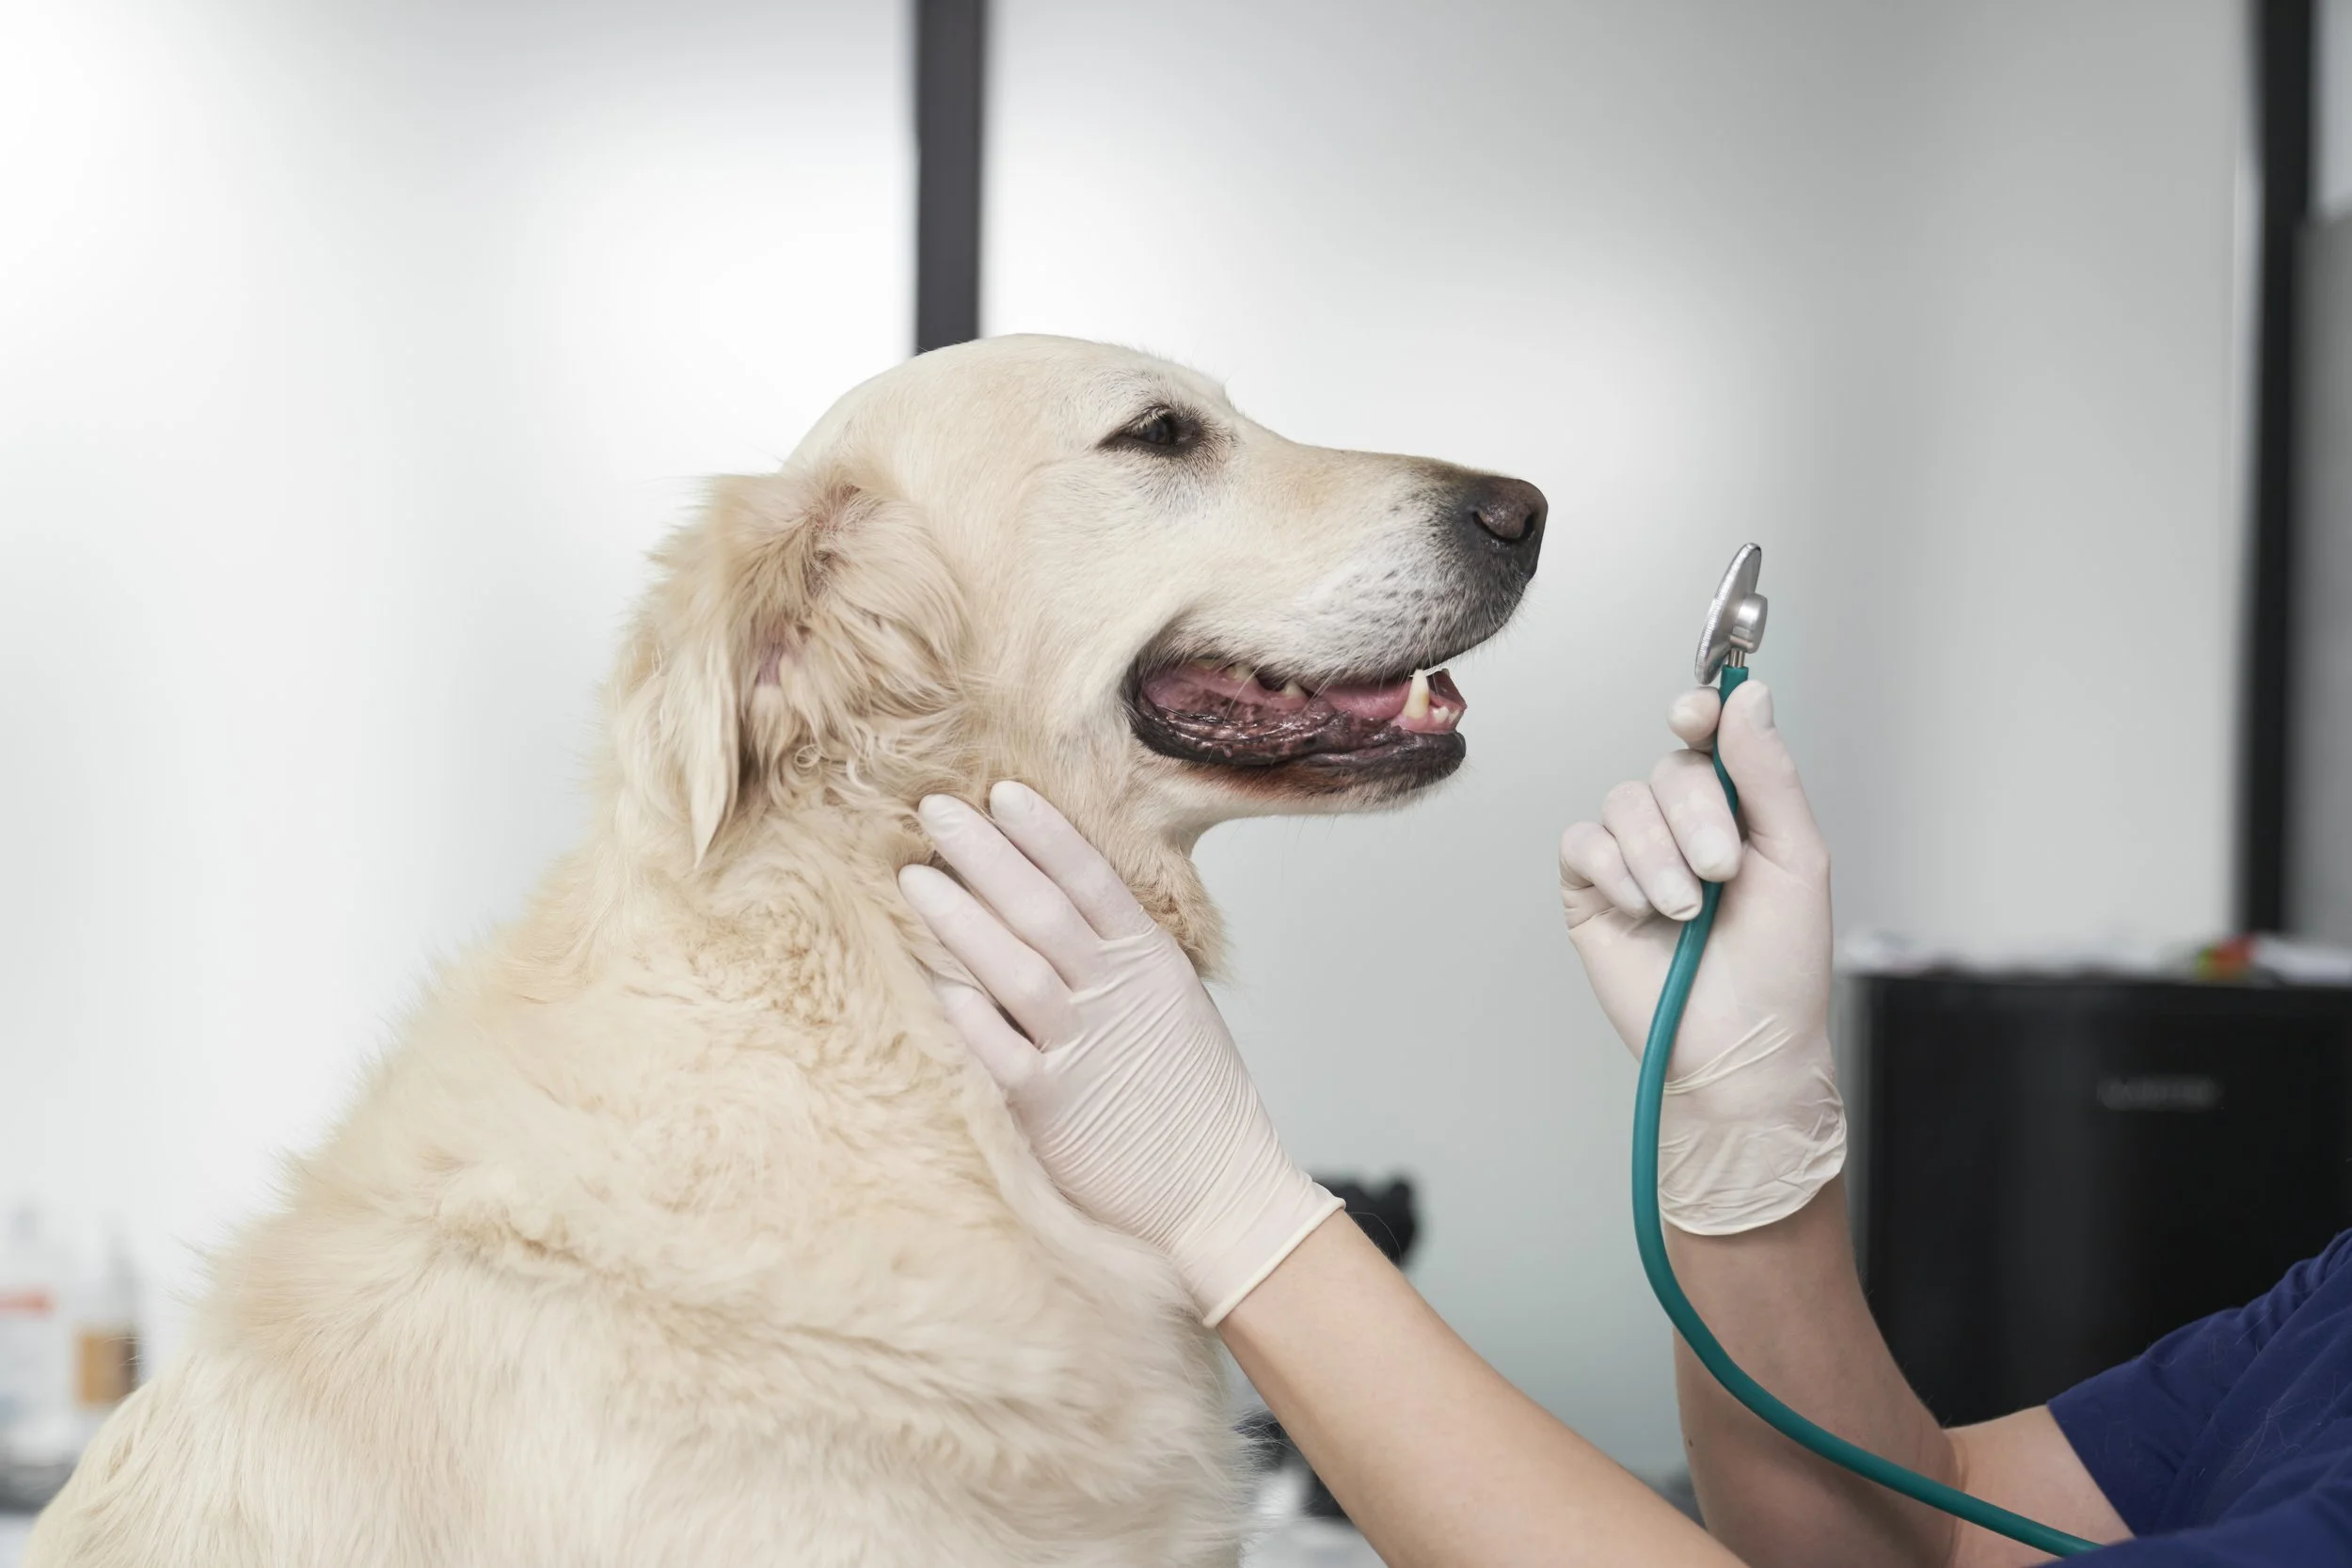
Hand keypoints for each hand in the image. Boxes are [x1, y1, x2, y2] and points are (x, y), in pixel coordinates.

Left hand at [898, 782, 1341, 1323]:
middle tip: (933, 809)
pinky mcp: (1053, 1109)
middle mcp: (1118, 997)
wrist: (1221, 1193)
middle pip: (1042, 909)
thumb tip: (1053, 900)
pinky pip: (998, 1051)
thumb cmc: (1192, 1101)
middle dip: (985, 854)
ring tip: (913, 877)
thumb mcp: (1171, 1007)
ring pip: (1013, 970)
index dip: (1045, 833)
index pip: (1092, 880)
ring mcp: (1085, 1051)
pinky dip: (963, 1012)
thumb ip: (1119, 958)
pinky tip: (924, 978)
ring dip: (960, 920)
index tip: (1000, 793)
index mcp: (1151, 964)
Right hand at [1557, 681, 1843, 1234]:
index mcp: (1737, 809)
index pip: (1707, 736)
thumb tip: (1748, 696)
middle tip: (1722, 873)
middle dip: (1696, 816)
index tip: (1694, 716)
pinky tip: (1646, 910)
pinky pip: (1583, 843)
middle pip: (1668, 770)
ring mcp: (1633, 857)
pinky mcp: (1591, 890)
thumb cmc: (1781, 968)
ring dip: (1658, 855)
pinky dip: (1616, 870)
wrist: (1741, 1045)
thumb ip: (1768, 775)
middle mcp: (1682, 825)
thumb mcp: (1796, 859)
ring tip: (1686, 910)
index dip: (1698, 714)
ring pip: (1623, 802)